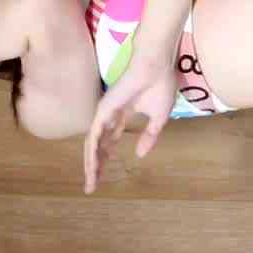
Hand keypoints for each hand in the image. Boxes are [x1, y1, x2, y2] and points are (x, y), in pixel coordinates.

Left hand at [81, 52, 178, 193]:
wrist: (157, 65)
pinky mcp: (103, 111)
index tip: (106, 175)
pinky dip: (92, 154)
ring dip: (91, 165)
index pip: (110, 140)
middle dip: (96, 166)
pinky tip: (92, 168)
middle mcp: (109, 116)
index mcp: (122, 115)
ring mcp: (104, 113)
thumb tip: (140, 155)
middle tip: (93, 186)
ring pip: (93, 144)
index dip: (107, 158)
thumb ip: (149, 136)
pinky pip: (94, 137)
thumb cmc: (160, 84)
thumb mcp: (159, 118)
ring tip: (91, 184)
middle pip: (98, 145)